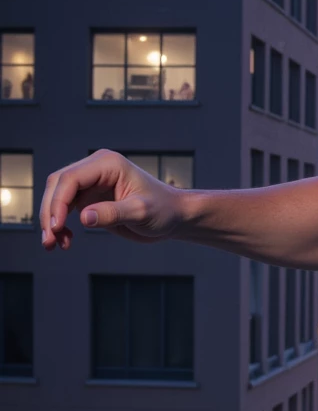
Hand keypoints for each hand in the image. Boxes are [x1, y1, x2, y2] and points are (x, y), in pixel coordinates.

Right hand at [40, 150, 184, 249]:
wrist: (174, 217)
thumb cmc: (164, 210)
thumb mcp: (141, 213)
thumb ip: (113, 213)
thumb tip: (84, 218)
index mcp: (107, 164)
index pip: (70, 178)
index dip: (58, 202)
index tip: (56, 227)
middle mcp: (95, 169)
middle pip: (58, 186)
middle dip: (50, 213)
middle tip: (49, 241)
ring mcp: (91, 183)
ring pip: (57, 197)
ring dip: (51, 220)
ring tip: (52, 245)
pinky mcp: (90, 198)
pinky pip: (65, 209)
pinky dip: (60, 225)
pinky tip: (65, 242)